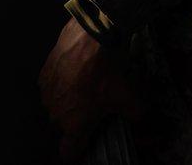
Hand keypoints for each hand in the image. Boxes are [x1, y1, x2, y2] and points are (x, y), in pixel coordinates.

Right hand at [38, 18, 139, 161]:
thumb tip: (147, 126)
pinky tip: (74, 73)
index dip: (77, 152)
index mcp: (74, 125)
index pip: (68, 153)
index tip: (84, 144)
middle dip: (76, 121)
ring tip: (84, 87)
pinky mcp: (43, 74)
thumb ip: (137, 117)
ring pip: (55, 106)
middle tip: (92, 107)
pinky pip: (51, 86)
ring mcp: (47, 93)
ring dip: (66, 101)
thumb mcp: (130, 97)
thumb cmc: (108, 71)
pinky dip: (61, 83)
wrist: (92, 37)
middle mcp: (55, 113)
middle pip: (63, 127)